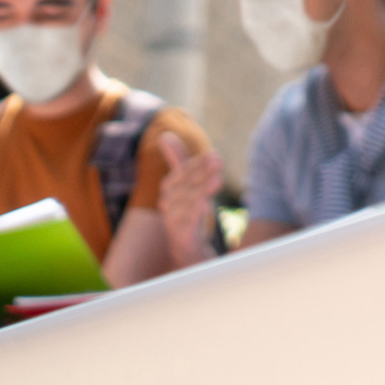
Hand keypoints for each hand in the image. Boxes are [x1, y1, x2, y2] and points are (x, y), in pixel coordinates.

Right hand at [155, 133, 223, 269]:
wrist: (188, 250)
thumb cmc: (187, 213)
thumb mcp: (186, 186)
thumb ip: (178, 162)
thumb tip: (165, 135)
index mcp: (169, 192)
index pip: (180, 174)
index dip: (197, 164)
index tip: (215, 155)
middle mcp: (168, 206)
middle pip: (184, 187)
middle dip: (201, 173)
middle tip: (219, 161)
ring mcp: (174, 223)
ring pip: (186, 205)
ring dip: (201, 191)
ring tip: (217, 180)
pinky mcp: (181, 239)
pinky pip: (186, 225)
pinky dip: (195, 214)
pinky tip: (205, 204)